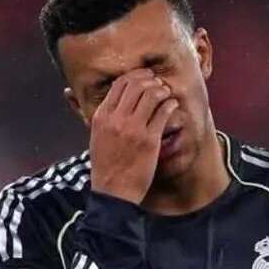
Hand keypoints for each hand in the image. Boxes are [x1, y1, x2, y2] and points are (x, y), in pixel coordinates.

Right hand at [88, 69, 177, 203]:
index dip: (135, 76)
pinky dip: (170, 104)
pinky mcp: (150, 139)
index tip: (144, 78)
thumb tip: (99, 97)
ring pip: (151, 94)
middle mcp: (116, 119)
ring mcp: (133, 128)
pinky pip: (163, 112)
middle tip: (158, 83)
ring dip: (162, 90)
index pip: (119, 84)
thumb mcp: (95, 137)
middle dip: (150, 80)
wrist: (113, 192)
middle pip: (136, 84)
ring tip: (166, 94)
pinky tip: (172, 106)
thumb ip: (102, 117)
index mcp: (101, 116)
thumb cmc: (106, 167)